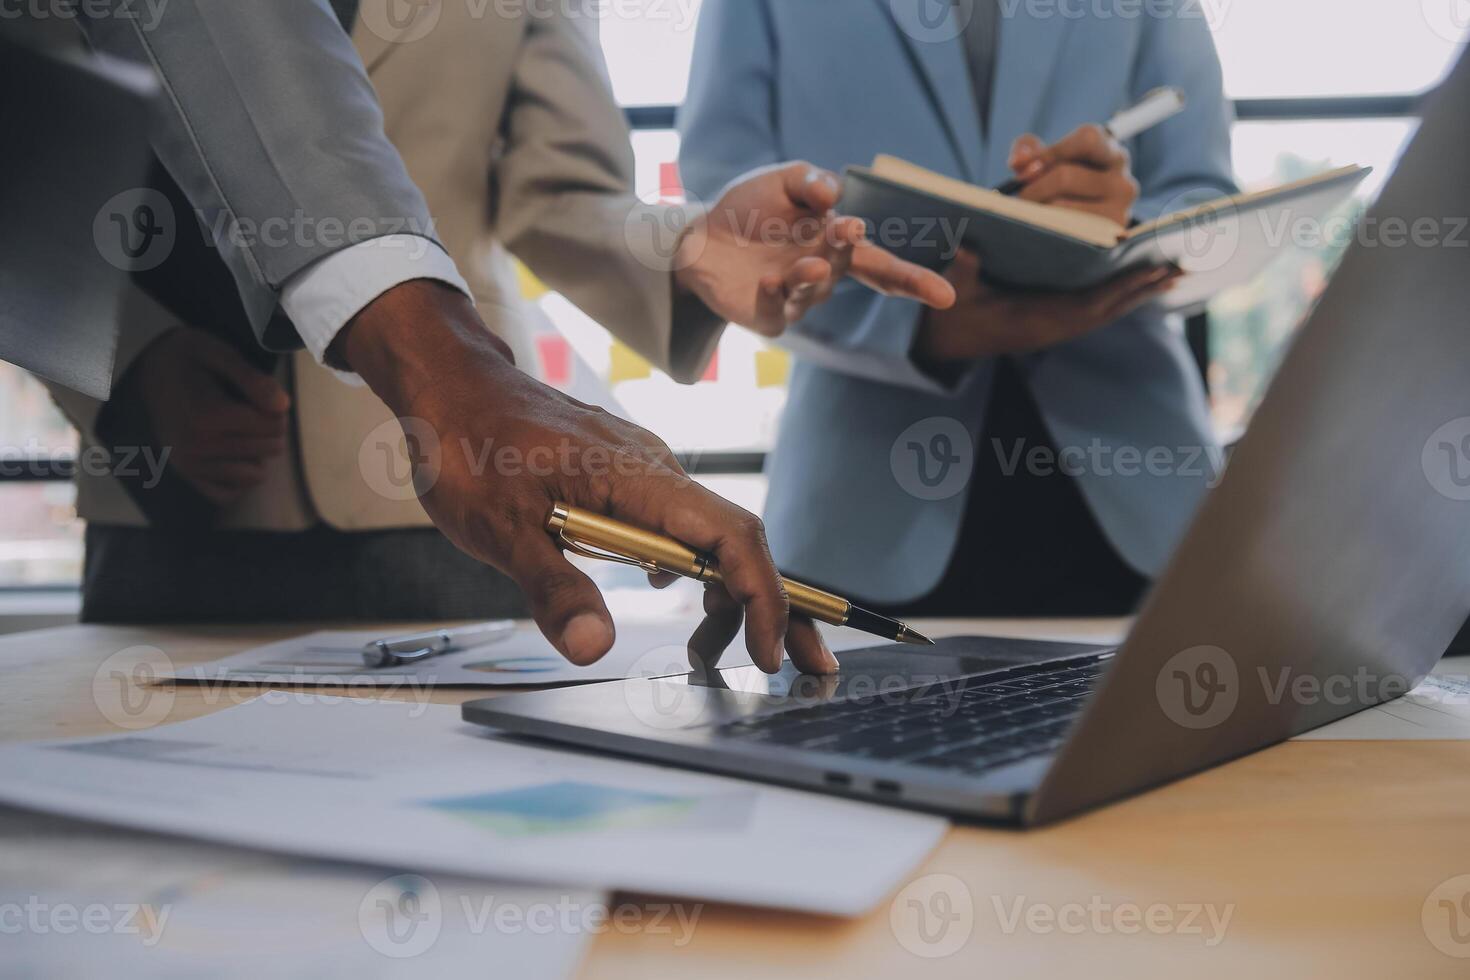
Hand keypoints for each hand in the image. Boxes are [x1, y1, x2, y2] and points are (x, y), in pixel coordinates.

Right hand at [131, 327, 290, 504]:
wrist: (150, 366)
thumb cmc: (191, 357)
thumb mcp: (222, 354)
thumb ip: (254, 379)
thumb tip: (283, 406)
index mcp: (207, 415)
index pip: (274, 426)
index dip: (276, 408)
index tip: (259, 395)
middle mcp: (196, 445)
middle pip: (269, 449)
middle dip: (270, 429)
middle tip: (250, 408)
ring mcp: (189, 463)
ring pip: (255, 475)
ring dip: (257, 454)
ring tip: (242, 430)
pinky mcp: (186, 474)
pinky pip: (228, 494)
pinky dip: (239, 478)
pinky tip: (235, 453)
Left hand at [332, 280, 837, 674]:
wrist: (449, 386)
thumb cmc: (468, 446)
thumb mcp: (500, 529)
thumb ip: (553, 588)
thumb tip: (594, 649)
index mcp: (638, 479)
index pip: (728, 536)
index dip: (761, 597)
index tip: (768, 654)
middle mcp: (655, 471)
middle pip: (738, 540)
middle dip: (779, 605)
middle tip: (808, 667)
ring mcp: (643, 473)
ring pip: (710, 536)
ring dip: (732, 595)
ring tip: (725, 655)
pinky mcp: (626, 479)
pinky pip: (680, 526)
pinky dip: (696, 570)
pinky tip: (679, 599)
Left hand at [674, 162, 955, 335]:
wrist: (699, 235)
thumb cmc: (750, 209)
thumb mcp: (783, 181)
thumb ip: (810, 180)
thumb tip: (831, 194)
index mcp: (837, 245)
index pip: (883, 265)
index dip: (913, 281)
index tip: (945, 297)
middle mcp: (823, 274)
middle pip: (851, 269)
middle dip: (848, 251)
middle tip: (846, 231)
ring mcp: (796, 299)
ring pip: (814, 289)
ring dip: (812, 275)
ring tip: (809, 264)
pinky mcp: (767, 316)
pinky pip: (778, 311)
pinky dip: (777, 296)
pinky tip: (770, 281)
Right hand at [915, 250, 1180, 364]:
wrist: (942, 341)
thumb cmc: (950, 314)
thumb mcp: (953, 291)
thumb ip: (962, 271)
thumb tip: (967, 247)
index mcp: (1033, 322)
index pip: (1087, 306)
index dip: (1120, 288)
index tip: (1150, 270)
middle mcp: (1050, 329)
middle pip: (1107, 309)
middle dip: (1141, 289)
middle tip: (1178, 269)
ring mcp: (1053, 328)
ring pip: (1105, 311)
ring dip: (1136, 294)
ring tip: (1169, 274)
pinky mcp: (1052, 323)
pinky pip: (1094, 310)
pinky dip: (1118, 296)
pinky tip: (1136, 284)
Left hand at [1009, 125, 1139, 226]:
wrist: (1087, 223)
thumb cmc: (1064, 182)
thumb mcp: (1048, 158)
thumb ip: (1029, 150)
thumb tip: (1018, 162)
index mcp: (1110, 152)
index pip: (1087, 140)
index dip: (1050, 153)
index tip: (1023, 166)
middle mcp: (1122, 180)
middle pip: (1065, 176)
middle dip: (1034, 187)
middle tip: (1021, 197)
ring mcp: (1120, 211)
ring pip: (1060, 207)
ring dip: (1037, 211)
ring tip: (1034, 214)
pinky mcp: (1108, 238)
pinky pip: (1064, 231)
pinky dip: (1045, 229)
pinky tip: (1045, 228)